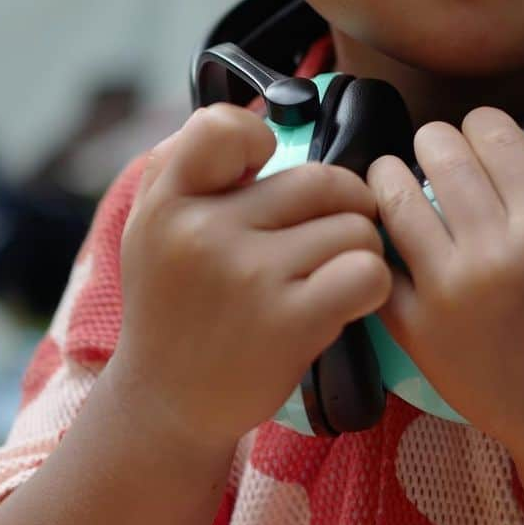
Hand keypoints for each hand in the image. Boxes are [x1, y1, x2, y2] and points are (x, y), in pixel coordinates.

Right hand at [113, 104, 391, 451]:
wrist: (166, 402)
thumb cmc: (174, 303)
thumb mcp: (150, 226)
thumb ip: (186, 165)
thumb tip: (253, 122)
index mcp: (169, 201)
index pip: (223, 127)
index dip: (259, 138)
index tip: (265, 170)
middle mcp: (204, 233)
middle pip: (322, 180)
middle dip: (344, 204)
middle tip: (332, 231)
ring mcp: (248, 278)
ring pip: (355, 227)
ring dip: (361, 248)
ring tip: (333, 273)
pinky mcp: (289, 324)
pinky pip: (368, 272)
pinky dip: (372, 283)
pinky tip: (348, 299)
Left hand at [367, 109, 523, 468]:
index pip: (494, 137)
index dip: (484, 123)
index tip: (483, 132)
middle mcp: (492, 253)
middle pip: (441, 157)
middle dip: (437, 139)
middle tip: (438, 146)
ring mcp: (446, 291)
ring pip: (396, 200)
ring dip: (391, 175)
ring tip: (395, 173)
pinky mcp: (414, 328)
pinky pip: (378, 262)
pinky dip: (373, 238)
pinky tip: (381, 228)